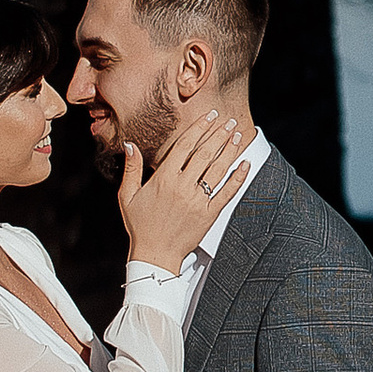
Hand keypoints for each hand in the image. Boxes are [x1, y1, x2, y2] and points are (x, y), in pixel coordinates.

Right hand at [117, 108, 249, 271]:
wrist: (155, 254)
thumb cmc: (140, 225)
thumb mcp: (127, 196)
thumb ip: (131, 168)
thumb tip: (130, 144)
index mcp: (163, 179)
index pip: (185, 145)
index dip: (199, 128)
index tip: (209, 116)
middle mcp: (182, 187)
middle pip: (205, 153)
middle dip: (219, 134)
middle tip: (229, 121)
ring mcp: (198, 200)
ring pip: (218, 169)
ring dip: (230, 150)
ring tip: (237, 135)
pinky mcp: (210, 214)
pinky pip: (227, 192)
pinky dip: (238, 177)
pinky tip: (245, 164)